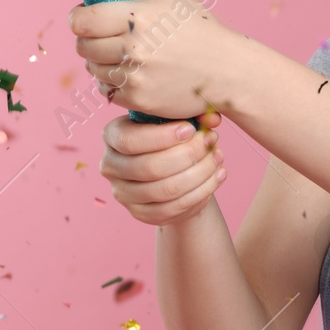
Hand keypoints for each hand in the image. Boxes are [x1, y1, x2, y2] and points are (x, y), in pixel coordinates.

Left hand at [69, 0, 239, 118]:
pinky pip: (107, 91)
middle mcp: (132, 48)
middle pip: (83, 46)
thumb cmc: (200, 27)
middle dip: (87, 39)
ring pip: (92, 70)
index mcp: (137, 16)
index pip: (82, 20)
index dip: (77, 18)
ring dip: (99, 62)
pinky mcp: (138, 99)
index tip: (82, 16)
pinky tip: (129, 73)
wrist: (227, 70)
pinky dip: (113, 83)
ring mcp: (134, 77)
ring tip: (118, 54)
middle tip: (100, 35)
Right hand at [100, 111, 226, 226]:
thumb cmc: (170, 135)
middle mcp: (111, 166)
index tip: (190, 129)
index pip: (130, 141)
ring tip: (218, 157)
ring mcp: (123, 194)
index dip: (162, 136)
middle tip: (210, 141)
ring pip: (165, 190)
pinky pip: (174, 208)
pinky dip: (201, 191)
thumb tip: (213, 118)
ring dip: (199, 173)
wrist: (170, 169)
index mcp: (112, 137)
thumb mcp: (177, 120)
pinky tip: (218, 175)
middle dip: (187, 154)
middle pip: (149, 167)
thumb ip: (193, 115)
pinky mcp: (141, 214)